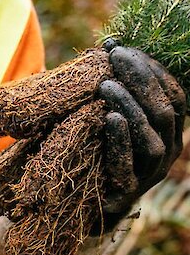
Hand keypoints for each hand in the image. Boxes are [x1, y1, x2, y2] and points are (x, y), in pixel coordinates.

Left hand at [97, 39, 186, 220]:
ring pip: (151, 136)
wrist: (79, 209)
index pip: (174, 96)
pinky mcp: (125, 192)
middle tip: (117, 57)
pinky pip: (128, 164)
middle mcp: (166, 153)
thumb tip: (110, 45)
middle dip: (142, 79)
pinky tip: (111, 118)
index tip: (127, 49)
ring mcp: (148, 174)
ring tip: (106, 85)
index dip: (155, 71)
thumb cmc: (94, 155)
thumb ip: (117, 92)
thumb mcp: (108, 121)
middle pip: (165, 111)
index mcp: (168, 133)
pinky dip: (122, 139)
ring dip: (131, 105)